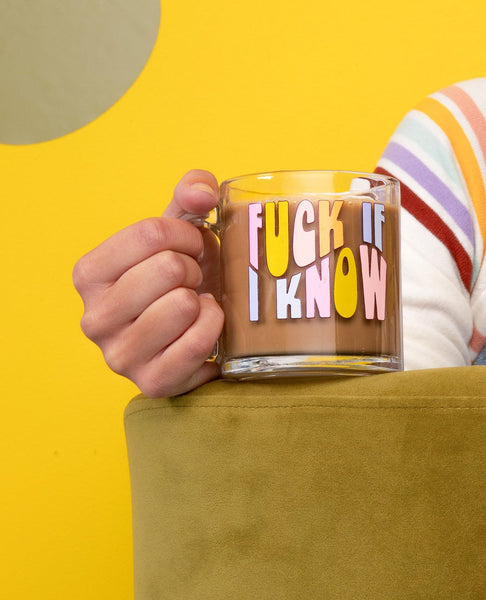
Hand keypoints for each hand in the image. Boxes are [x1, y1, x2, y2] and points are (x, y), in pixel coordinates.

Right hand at [73, 170, 223, 396]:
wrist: (186, 334)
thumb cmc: (180, 280)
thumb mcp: (178, 232)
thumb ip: (190, 195)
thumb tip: (203, 191)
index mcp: (90, 274)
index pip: (151, 232)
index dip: (186, 234)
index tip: (191, 246)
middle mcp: (94, 317)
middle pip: (168, 268)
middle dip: (194, 268)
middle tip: (192, 281)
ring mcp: (120, 356)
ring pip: (184, 304)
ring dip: (204, 298)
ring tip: (195, 304)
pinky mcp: (152, 382)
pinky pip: (199, 341)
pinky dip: (215, 326)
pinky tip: (204, 326)